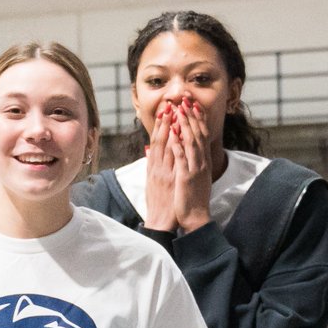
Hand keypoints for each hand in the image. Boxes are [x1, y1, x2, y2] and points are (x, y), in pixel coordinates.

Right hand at [143, 105, 178, 230]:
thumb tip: (150, 151)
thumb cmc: (158, 203)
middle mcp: (156, 168)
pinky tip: (177, 135)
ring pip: (165, 147)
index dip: (159, 127)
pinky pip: (172, 159)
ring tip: (174, 114)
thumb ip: (152, 165)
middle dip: (163, 123)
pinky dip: (174, 146)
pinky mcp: (170, 179)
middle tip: (168, 107)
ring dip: (169, 130)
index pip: (155, 143)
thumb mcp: (152, 182)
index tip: (163, 112)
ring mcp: (163, 173)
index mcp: (152, 168)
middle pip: (159, 141)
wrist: (160, 221)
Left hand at [170, 96, 212, 231]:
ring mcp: (194, 169)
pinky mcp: (186, 177)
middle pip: (198, 134)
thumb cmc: (192, 198)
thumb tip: (184, 148)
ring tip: (179, 110)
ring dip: (185, 125)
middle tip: (186, 100)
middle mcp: (201, 162)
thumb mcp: (194, 176)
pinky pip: (181, 157)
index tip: (193, 105)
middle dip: (192, 116)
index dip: (198, 119)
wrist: (195, 217)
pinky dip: (177, 143)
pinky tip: (173, 132)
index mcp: (203, 162)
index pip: (202, 135)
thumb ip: (190, 162)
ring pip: (191, 142)